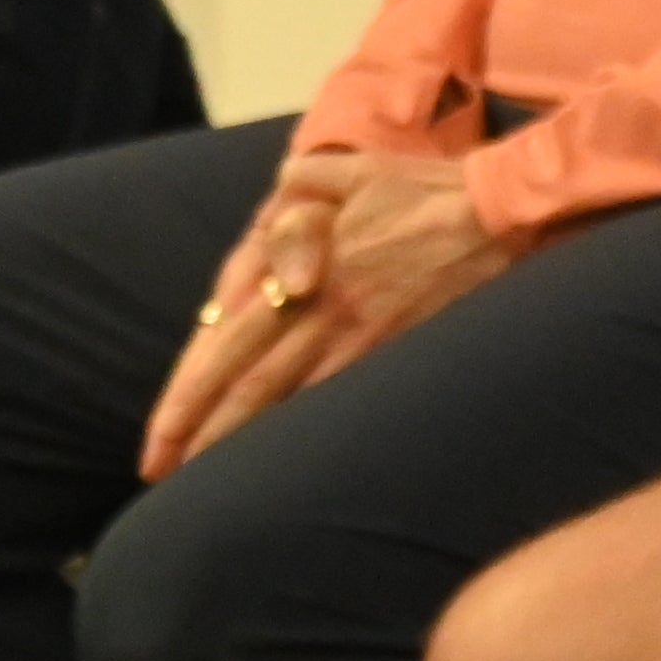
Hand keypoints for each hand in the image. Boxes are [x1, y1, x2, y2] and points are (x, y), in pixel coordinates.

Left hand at [138, 150, 516, 478]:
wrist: (502, 212)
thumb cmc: (427, 191)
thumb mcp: (354, 170)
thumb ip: (304, 184)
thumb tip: (275, 192)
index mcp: (301, 270)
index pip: (228, 342)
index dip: (188, 393)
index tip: (158, 436)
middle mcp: (321, 310)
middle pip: (247, 384)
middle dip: (197, 433)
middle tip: (160, 475)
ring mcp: (361, 338)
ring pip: (287, 405)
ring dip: (242, 448)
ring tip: (207, 490)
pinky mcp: (400, 353)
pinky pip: (343, 404)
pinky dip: (308, 439)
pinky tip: (287, 471)